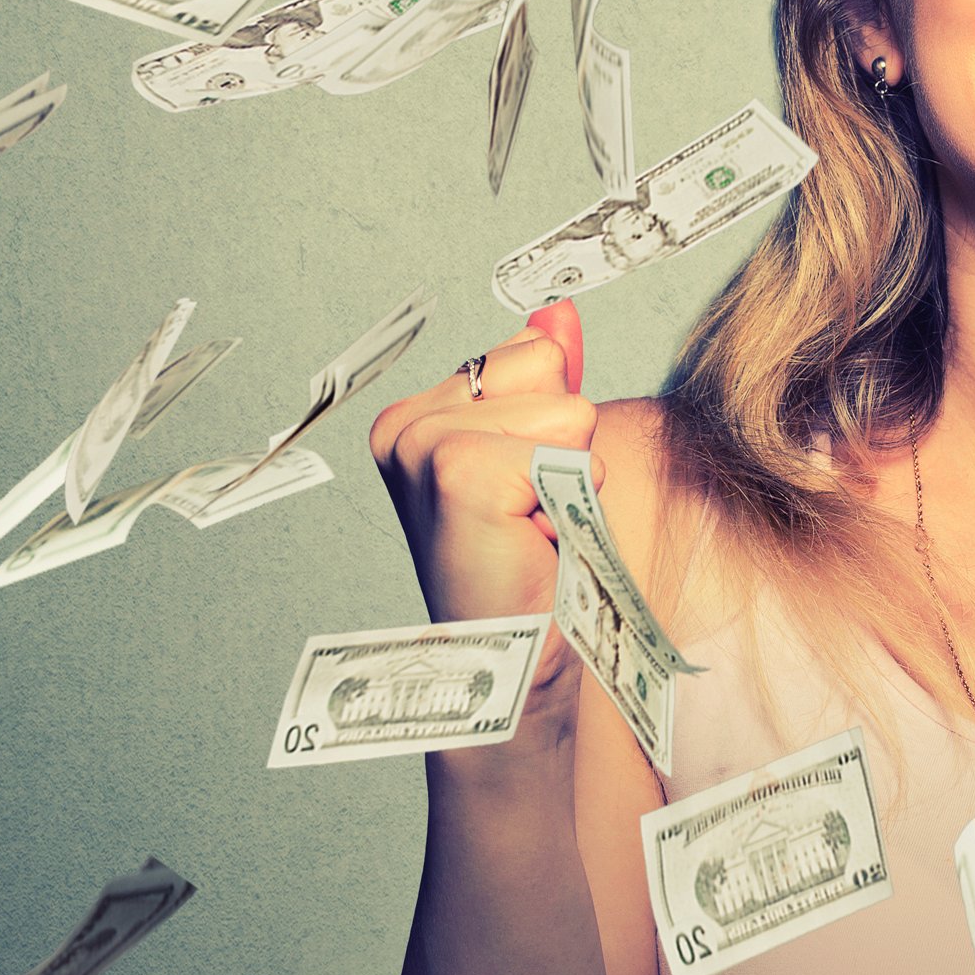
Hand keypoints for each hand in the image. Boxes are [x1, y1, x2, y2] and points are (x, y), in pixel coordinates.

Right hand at [370, 300, 596, 694]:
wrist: (511, 664)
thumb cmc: (524, 571)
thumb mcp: (540, 455)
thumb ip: (543, 379)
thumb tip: (556, 310)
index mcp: (415, 414)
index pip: (529, 351)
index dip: (551, 424)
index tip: (521, 488)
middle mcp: (404, 423)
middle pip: (548, 367)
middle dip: (564, 443)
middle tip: (529, 513)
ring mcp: (423, 445)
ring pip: (565, 408)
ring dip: (570, 475)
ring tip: (529, 527)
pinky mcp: (458, 472)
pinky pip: (564, 446)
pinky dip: (568, 498)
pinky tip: (530, 539)